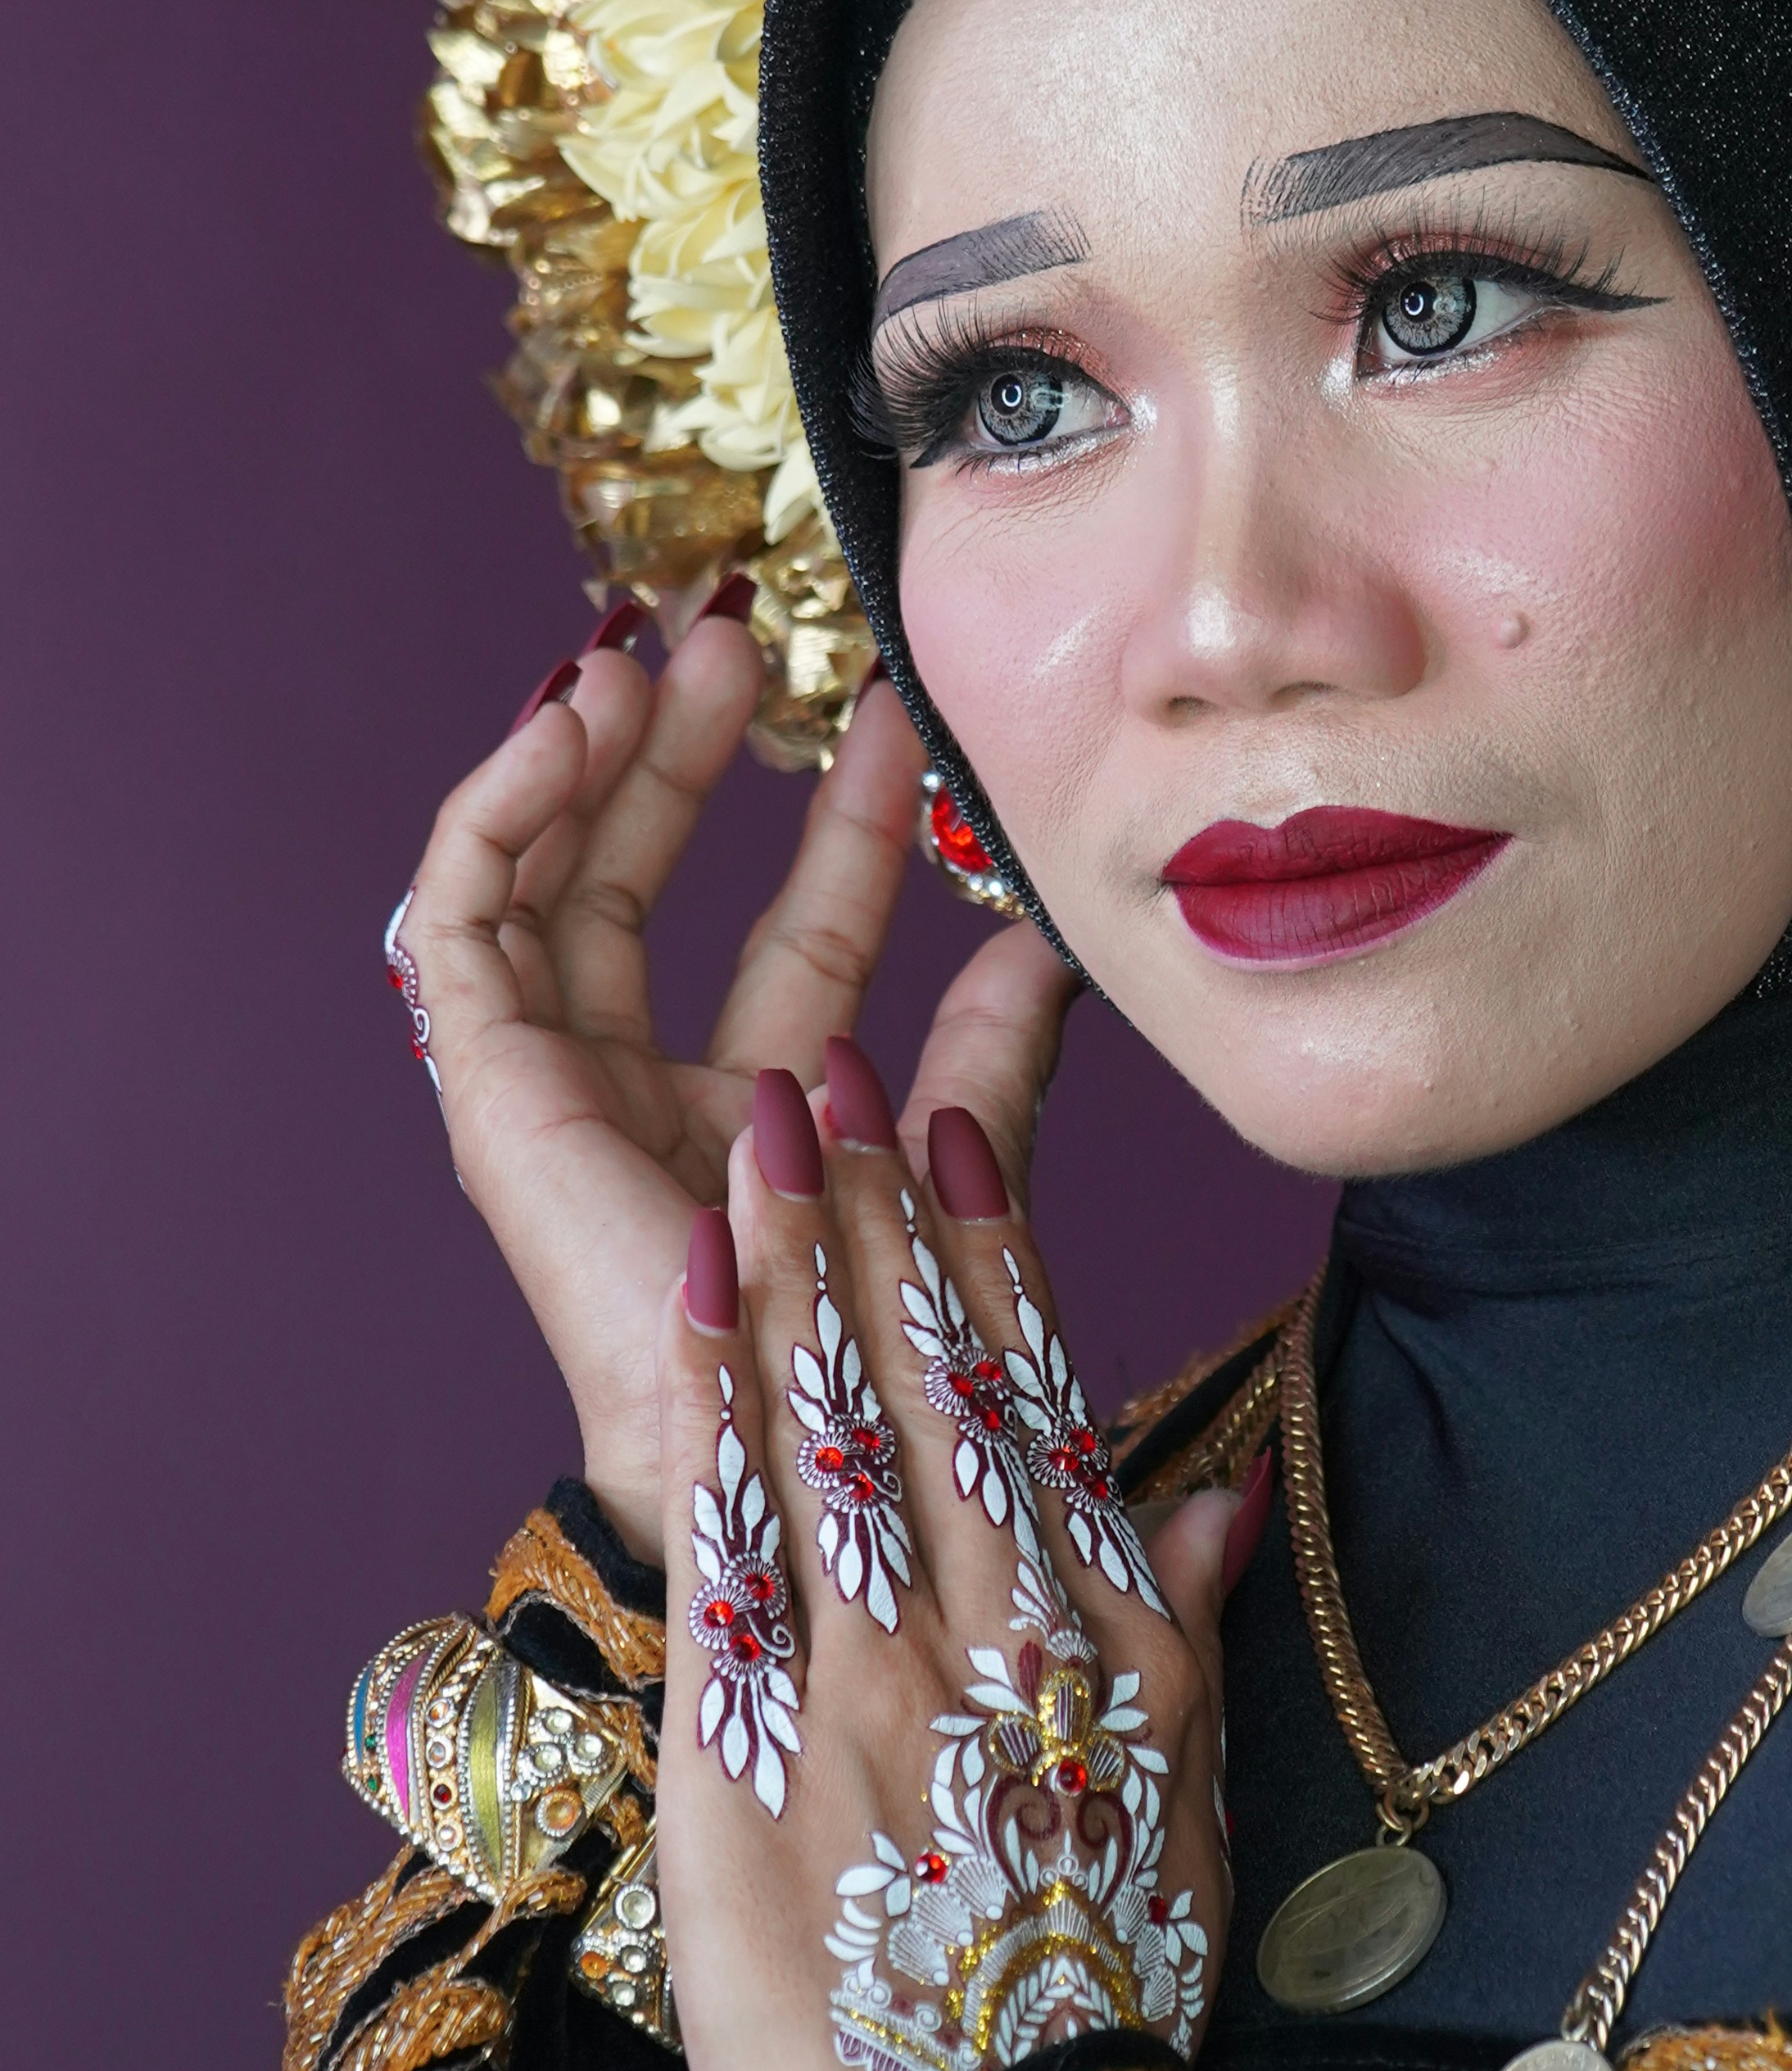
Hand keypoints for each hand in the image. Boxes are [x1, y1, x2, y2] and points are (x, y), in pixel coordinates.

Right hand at [391, 596, 1006, 1549]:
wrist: (792, 1435)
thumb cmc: (867, 1341)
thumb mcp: (952, 1160)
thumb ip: (990, 1058)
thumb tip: (1051, 942)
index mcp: (755, 1110)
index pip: (797, 929)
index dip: (842, 819)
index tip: (898, 711)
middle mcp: (643, 1089)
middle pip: (650, 881)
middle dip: (692, 752)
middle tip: (750, 635)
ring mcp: (555, 1086)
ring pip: (544, 879)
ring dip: (588, 755)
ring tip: (649, 652)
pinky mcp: (489, 1083)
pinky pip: (462, 917)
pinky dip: (504, 805)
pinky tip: (572, 720)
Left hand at [650, 971, 1258, 2070]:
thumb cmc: (1095, 2026)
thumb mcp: (1183, 1825)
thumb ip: (1186, 1645)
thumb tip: (1216, 1502)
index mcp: (1112, 1649)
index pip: (1046, 1403)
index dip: (992, 1256)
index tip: (955, 1132)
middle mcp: (1000, 1638)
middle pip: (929, 1382)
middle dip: (874, 1214)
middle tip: (826, 1076)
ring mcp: (873, 1687)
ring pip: (828, 1426)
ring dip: (786, 1261)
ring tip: (752, 1130)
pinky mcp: (752, 1759)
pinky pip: (730, 1539)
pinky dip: (707, 1398)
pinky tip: (688, 1291)